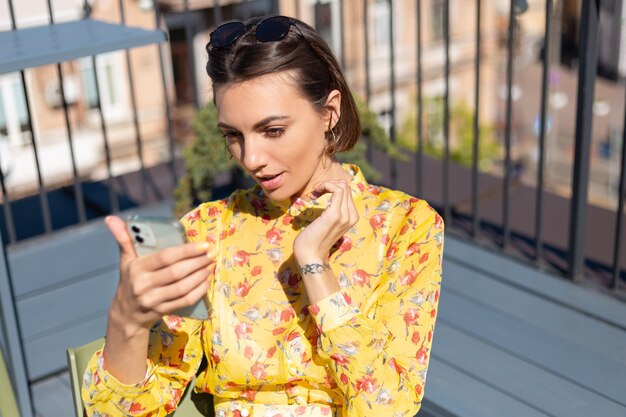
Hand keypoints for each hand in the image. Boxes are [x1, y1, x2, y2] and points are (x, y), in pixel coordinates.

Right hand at [105, 216, 214, 335]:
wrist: (126, 313)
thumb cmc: (130, 279)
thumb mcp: (125, 259)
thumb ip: (123, 238)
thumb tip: (111, 218)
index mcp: (137, 268)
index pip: (165, 257)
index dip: (186, 251)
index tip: (204, 244)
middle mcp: (144, 285)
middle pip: (177, 273)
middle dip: (198, 262)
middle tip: (213, 253)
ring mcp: (153, 300)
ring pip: (183, 288)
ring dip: (201, 276)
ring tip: (211, 264)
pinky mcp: (162, 311)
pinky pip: (185, 301)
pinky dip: (199, 291)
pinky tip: (207, 281)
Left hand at [293, 180, 358, 262]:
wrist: (309, 255)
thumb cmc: (313, 239)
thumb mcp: (327, 222)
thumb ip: (332, 211)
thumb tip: (329, 197)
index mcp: (352, 217)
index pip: (347, 192)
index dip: (332, 187)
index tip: (317, 194)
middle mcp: (352, 216)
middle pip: (345, 186)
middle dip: (328, 184)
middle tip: (315, 193)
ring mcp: (345, 215)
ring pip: (342, 186)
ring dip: (326, 184)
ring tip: (315, 193)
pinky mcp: (334, 214)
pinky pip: (337, 190)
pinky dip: (325, 186)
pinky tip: (315, 194)